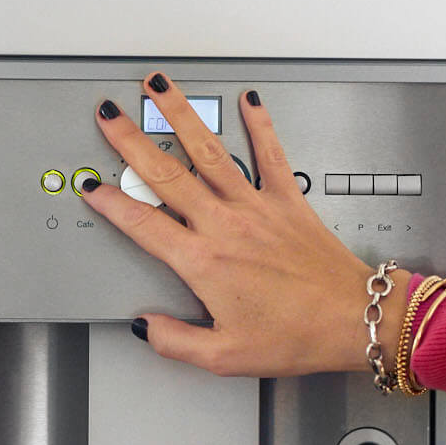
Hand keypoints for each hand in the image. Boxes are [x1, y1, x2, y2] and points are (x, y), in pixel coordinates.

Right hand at [81, 69, 412, 376]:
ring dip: (181, 115)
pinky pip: (270, 153)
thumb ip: (177, 341)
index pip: (143, 223)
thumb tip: (148, 327)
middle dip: (131, 141)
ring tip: (159, 88)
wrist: (353, 318)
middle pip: (166, 173)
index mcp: (204, 262)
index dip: (112, 203)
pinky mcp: (287, 201)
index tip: (92, 187)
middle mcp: (225, 225)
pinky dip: (259, 123)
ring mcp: (256, 207)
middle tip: (109, 116)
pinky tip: (249, 101)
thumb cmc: (298, 336)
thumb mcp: (225, 356)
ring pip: (209, 150)